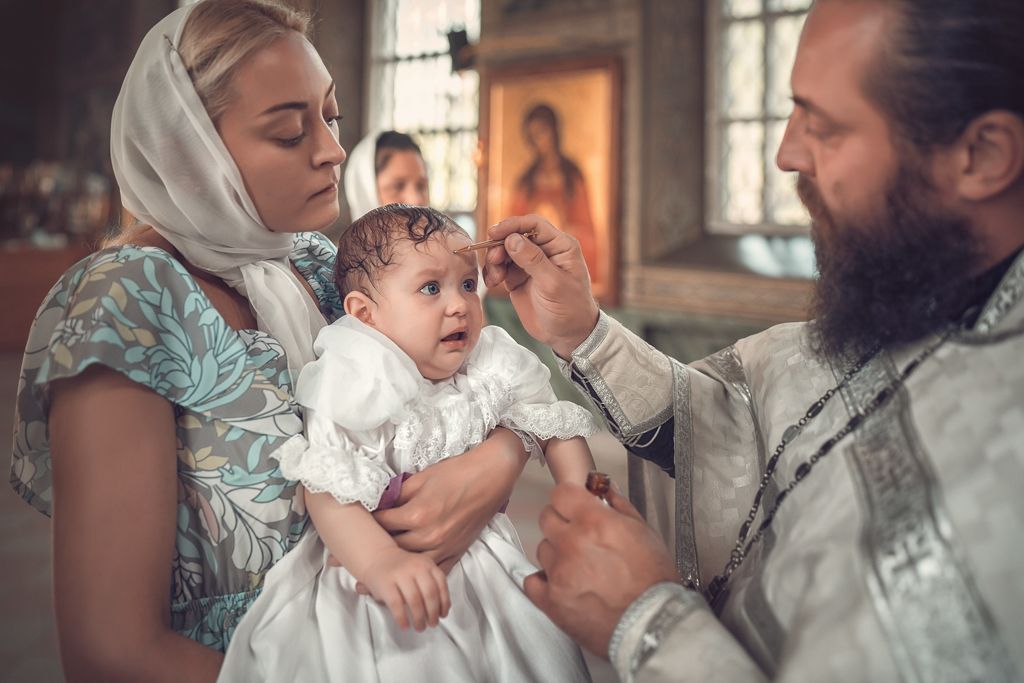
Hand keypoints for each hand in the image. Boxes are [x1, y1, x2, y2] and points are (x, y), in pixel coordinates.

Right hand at [358, 546, 450, 630]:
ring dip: (419, 618)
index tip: (443, 615)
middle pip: (429, 594)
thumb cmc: (402, 569)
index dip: (444, 602)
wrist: (377, 557)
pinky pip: (396, 604)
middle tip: (433, 624)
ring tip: (420, 627)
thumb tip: (442, 609)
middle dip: (433, 613)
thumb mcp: (420, 569)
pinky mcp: (386, 584)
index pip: (441, 584)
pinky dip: (402, 618)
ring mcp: (400, 575)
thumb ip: (431, 583)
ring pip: (414, 600)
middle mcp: (415, 567)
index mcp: (427, 564)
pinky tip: (405, 625)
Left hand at [373, 428, 527, 571]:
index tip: (361, 523)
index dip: (370, 521)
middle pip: (393, 547)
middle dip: (378, 544)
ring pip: (411, 563)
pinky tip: (411, 571)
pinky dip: (421, 572)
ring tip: (385, 561)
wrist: (491, 476)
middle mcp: (429, 535)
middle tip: (366, 544)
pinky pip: (434, 571)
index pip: (382, 524)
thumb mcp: (422, 477)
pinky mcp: (457, 552)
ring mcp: (444, 547)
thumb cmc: (457, 472)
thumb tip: (381, 502)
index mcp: (417, 514)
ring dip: (397, 561)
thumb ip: (398, 493)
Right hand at [482, 215, 599, 357]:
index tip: (494, 233)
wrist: (568, 335)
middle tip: (493, 261)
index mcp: (560, 246)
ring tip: (494, 279)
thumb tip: (512, 239)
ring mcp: (530, 264)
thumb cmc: (570, 309)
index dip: (513, 225)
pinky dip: (492, 272)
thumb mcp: (553, 284)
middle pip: (515, 236)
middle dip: (500, 246)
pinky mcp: (518, 278)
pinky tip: (492, 283)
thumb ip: (533, 261)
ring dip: (494, 261)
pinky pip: (500, 267)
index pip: (534, 225)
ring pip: (504, 251)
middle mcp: (544, 251)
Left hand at [523, 484, 678, 658]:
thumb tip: (604, 491)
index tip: (574, 504)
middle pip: (547, 518)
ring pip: (542, 548)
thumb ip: (619, 506)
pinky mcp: (551, 600)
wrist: (653, 624)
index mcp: (595, 522)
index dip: (569, 497)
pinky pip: (532, 580)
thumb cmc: (654, 582)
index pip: (561, 493)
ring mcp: (559, 572)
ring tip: (580, 565)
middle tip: (578, 534)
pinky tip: (561, 581)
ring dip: (556, 552)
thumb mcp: (644, 532)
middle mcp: (571, 543)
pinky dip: (543, 580)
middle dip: (561, 521)